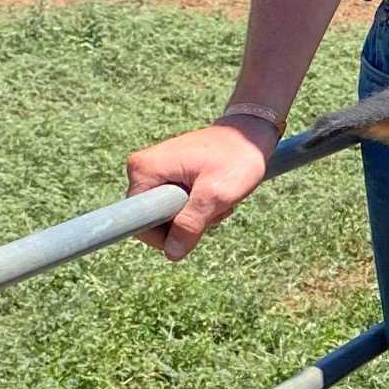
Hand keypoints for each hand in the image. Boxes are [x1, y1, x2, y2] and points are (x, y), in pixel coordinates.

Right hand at [126, 118, 273, 261]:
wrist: (249, 135)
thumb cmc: (236, 159)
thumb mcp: (216, 196)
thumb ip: (191, 224)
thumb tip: (172, 253)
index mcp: (145, 170)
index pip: (139, 223)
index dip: (165, 235)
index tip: (194, 226)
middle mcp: (141, 168)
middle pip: (154, 220)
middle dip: (185, 224)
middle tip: (212, 208)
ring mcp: (155, 170)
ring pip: (168, 215)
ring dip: (196, 217)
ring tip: (217, 199)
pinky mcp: (167, 174)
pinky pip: (175, 205)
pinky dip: (197, 207)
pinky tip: (215, 195)